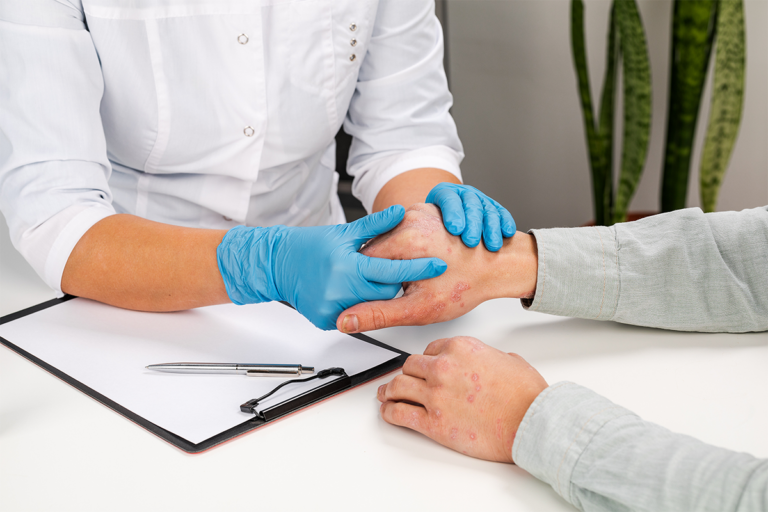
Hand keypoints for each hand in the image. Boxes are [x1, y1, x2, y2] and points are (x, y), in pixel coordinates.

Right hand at [216, 205, 446, 329]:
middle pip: (386, 293)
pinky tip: (353, 292)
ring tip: (369, 280)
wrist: (277, 264)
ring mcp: (333, 308)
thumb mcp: (344, 233)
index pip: (393, 271)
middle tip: (395, 272)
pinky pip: (354, 315)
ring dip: (376, 294)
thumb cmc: (309, 246)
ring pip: (372, 305)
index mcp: (348, 267)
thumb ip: (375, 226)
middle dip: (394, 283)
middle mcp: (341, 290)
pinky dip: (358, 304)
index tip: (439, 265)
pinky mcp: (327, 320)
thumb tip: (400, 212)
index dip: (419, 268)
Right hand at [337, 204, 536, 332]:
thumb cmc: (467, 285)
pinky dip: (407, 245)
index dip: (366, 282)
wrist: (498, 266)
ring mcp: (420, 210)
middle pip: (375, 248)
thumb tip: (346, 320)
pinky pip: (404, 229)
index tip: (377, 294)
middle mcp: (411, 218)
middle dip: (382, 270)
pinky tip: (422, 261)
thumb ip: (378, 313)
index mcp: (405, 239)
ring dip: (394, 257)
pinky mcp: (427, 208)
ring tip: (415, 275)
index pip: (363, 261)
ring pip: (389, 237)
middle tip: (403, 288)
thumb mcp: (418, 308)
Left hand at [377, 336, 547, 462]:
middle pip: (410, 366)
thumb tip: (489, 362)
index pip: (430, 349)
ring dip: (389, 390)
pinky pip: (399, 414)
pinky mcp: (432, 423)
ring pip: (398, 387)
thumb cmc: (526, 396)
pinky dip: (389, 413)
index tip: (423, 367)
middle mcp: (443, 367)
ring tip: (386, 394)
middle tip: (403, 380)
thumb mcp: (509, 360)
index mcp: (461, 347)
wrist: (531, 423)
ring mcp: (435, 395)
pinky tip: (388, 412)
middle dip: (407, 374)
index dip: (426, 360)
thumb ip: (490, 357)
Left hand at [426, 183, 515, 251]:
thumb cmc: (431, 231)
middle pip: (470, 204)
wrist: (446, 225)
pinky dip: (505, 222)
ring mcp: (480, 200)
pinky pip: (502, 213)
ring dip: (491, 228)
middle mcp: (463, 195)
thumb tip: (408, 251)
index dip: (452, 213)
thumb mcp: (421, 225)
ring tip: (492, 246)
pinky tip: (507, 233)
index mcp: (443, 195)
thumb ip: (417, 231)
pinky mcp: (494, 208)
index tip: (454, 230)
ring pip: (488, 209)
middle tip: (471, 242)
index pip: (448, 199)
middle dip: (472, 223)